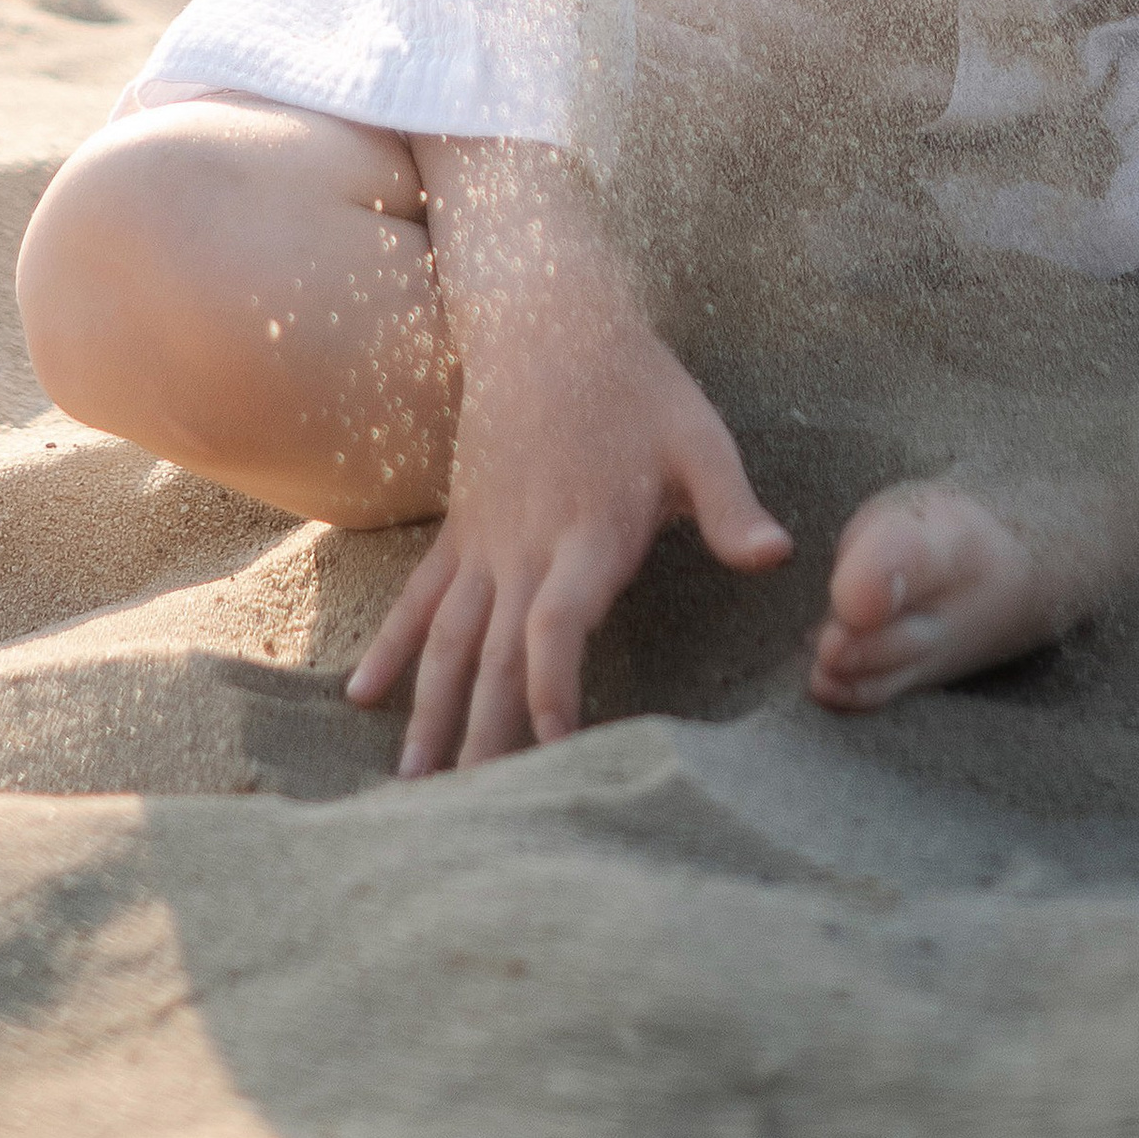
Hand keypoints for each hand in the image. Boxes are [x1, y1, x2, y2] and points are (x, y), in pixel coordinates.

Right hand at [345, 148, 788, 771]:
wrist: (547, 316)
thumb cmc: (635, 382)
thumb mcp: (698, 434)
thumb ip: (732, 505)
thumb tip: (780, 558)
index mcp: (587, 533)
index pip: (557, 628)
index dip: (551, 690)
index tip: (554, 752)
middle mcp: (525, 549)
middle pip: (498, 657)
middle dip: (484, 739)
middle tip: (470, 821)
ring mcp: (485, 543)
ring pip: (450, 641)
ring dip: (431, 713)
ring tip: (412, 788)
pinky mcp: (463, 530)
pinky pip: (421, 599)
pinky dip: (392, 649)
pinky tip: (359, 699)